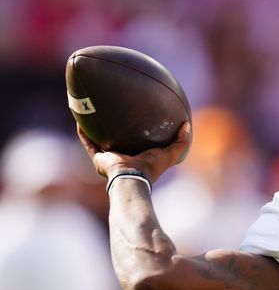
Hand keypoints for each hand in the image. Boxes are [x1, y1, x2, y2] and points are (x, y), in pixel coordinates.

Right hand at [77, 121, 191, 182]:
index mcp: (138, 158)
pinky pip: (88, 143)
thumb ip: (181, 141)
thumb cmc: (151, 167)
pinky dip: (83, 132)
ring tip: (92, 112)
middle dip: (115, 129)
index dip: (137, 132)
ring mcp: (108, 159)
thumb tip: (187, 124)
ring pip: (99, 141)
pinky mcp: (98, 158)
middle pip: (117, 141)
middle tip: (113, 111)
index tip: (137, 118)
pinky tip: (79, 119)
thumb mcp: (170, 153)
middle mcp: (122, 158)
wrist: (131, 177)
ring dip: (95, 129)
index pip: (137, 143)